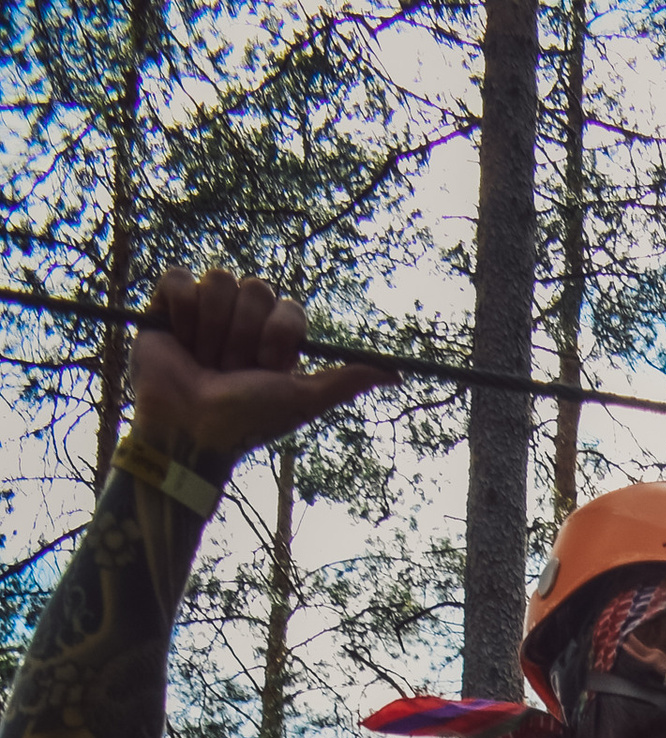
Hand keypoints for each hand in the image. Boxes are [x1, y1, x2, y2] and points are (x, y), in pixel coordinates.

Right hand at [126, 270, 376, 472]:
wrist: (191, 429)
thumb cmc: (246, 418)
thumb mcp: (303, 398)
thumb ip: (346, 381)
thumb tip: (397, 374)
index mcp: (272, 335)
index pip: (286, 306)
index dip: (276, 336)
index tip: (265, 369)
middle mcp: (241, 318)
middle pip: (254, 288)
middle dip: (244, 336)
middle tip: (231, 369)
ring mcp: (205, 309)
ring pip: (220, 280)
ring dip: (213, 330)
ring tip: (204, 362)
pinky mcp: (168, 304)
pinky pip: (181, 278)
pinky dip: (182, 312)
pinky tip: (180, 342)